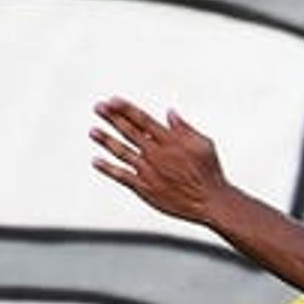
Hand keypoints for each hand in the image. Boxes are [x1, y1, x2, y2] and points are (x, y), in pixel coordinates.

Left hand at [90, 98, 228, 222]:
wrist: (210, 202)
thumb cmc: (210, 172)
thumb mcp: (204, 144)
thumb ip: (184, 129)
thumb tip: (170, 113)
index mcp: (170, 141)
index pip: (143, 120)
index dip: (125, 109)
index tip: (112, 101)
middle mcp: (156, 154)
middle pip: (129, 132)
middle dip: (112, 118)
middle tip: (98, 108)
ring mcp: (148, 171)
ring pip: (121, 152)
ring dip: (106, 140)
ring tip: (93, 131)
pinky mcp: (145, 188)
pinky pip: (121, 176)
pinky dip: (107, 168)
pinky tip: (96, 161)